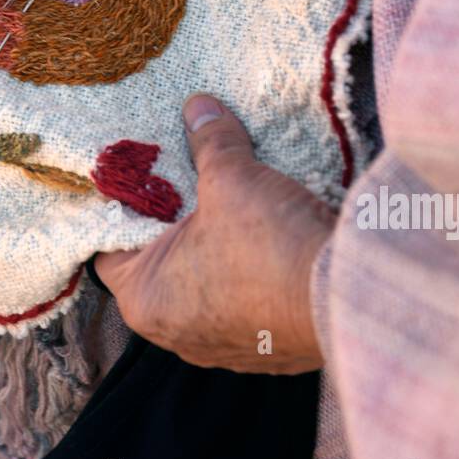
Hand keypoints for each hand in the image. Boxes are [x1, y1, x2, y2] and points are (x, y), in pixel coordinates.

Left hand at [94, 94, 334, 372]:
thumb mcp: (231, 177)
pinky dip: (252, 274)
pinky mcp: (268, 351)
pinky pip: (247, 303)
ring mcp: (224, 347)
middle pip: (160, 262)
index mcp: (145, 299)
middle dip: (175, 221)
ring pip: (206, 284)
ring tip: (234, 204)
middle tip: (189, 177)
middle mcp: (176, 334)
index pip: (110, 245)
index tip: (141, 173)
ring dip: (217, 249)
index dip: (124, 203)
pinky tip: (269, 240)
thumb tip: (198, 107)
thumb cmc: (269, 244)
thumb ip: (208, 140)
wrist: (349, 298)